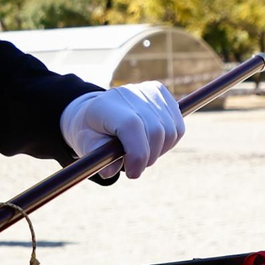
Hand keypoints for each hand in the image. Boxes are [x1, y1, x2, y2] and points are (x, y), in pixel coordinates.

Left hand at [60, 82, 184, 179]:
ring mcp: (147, 91)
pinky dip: (169, 142)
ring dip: (160, 151)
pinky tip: (152, 143)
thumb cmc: (92, 133)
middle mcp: (129, 94)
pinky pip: (178, 127)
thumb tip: (110, 171)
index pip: (132, 126)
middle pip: (155, 131)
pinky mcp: (161, 93)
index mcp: (106, 106)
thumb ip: (98, 159)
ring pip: (170, 132)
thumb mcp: (86, 147)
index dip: (137, 154)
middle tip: (135, 168)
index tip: (132, 173)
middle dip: (148, 158)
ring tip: (142, 154)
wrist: (97, 111)